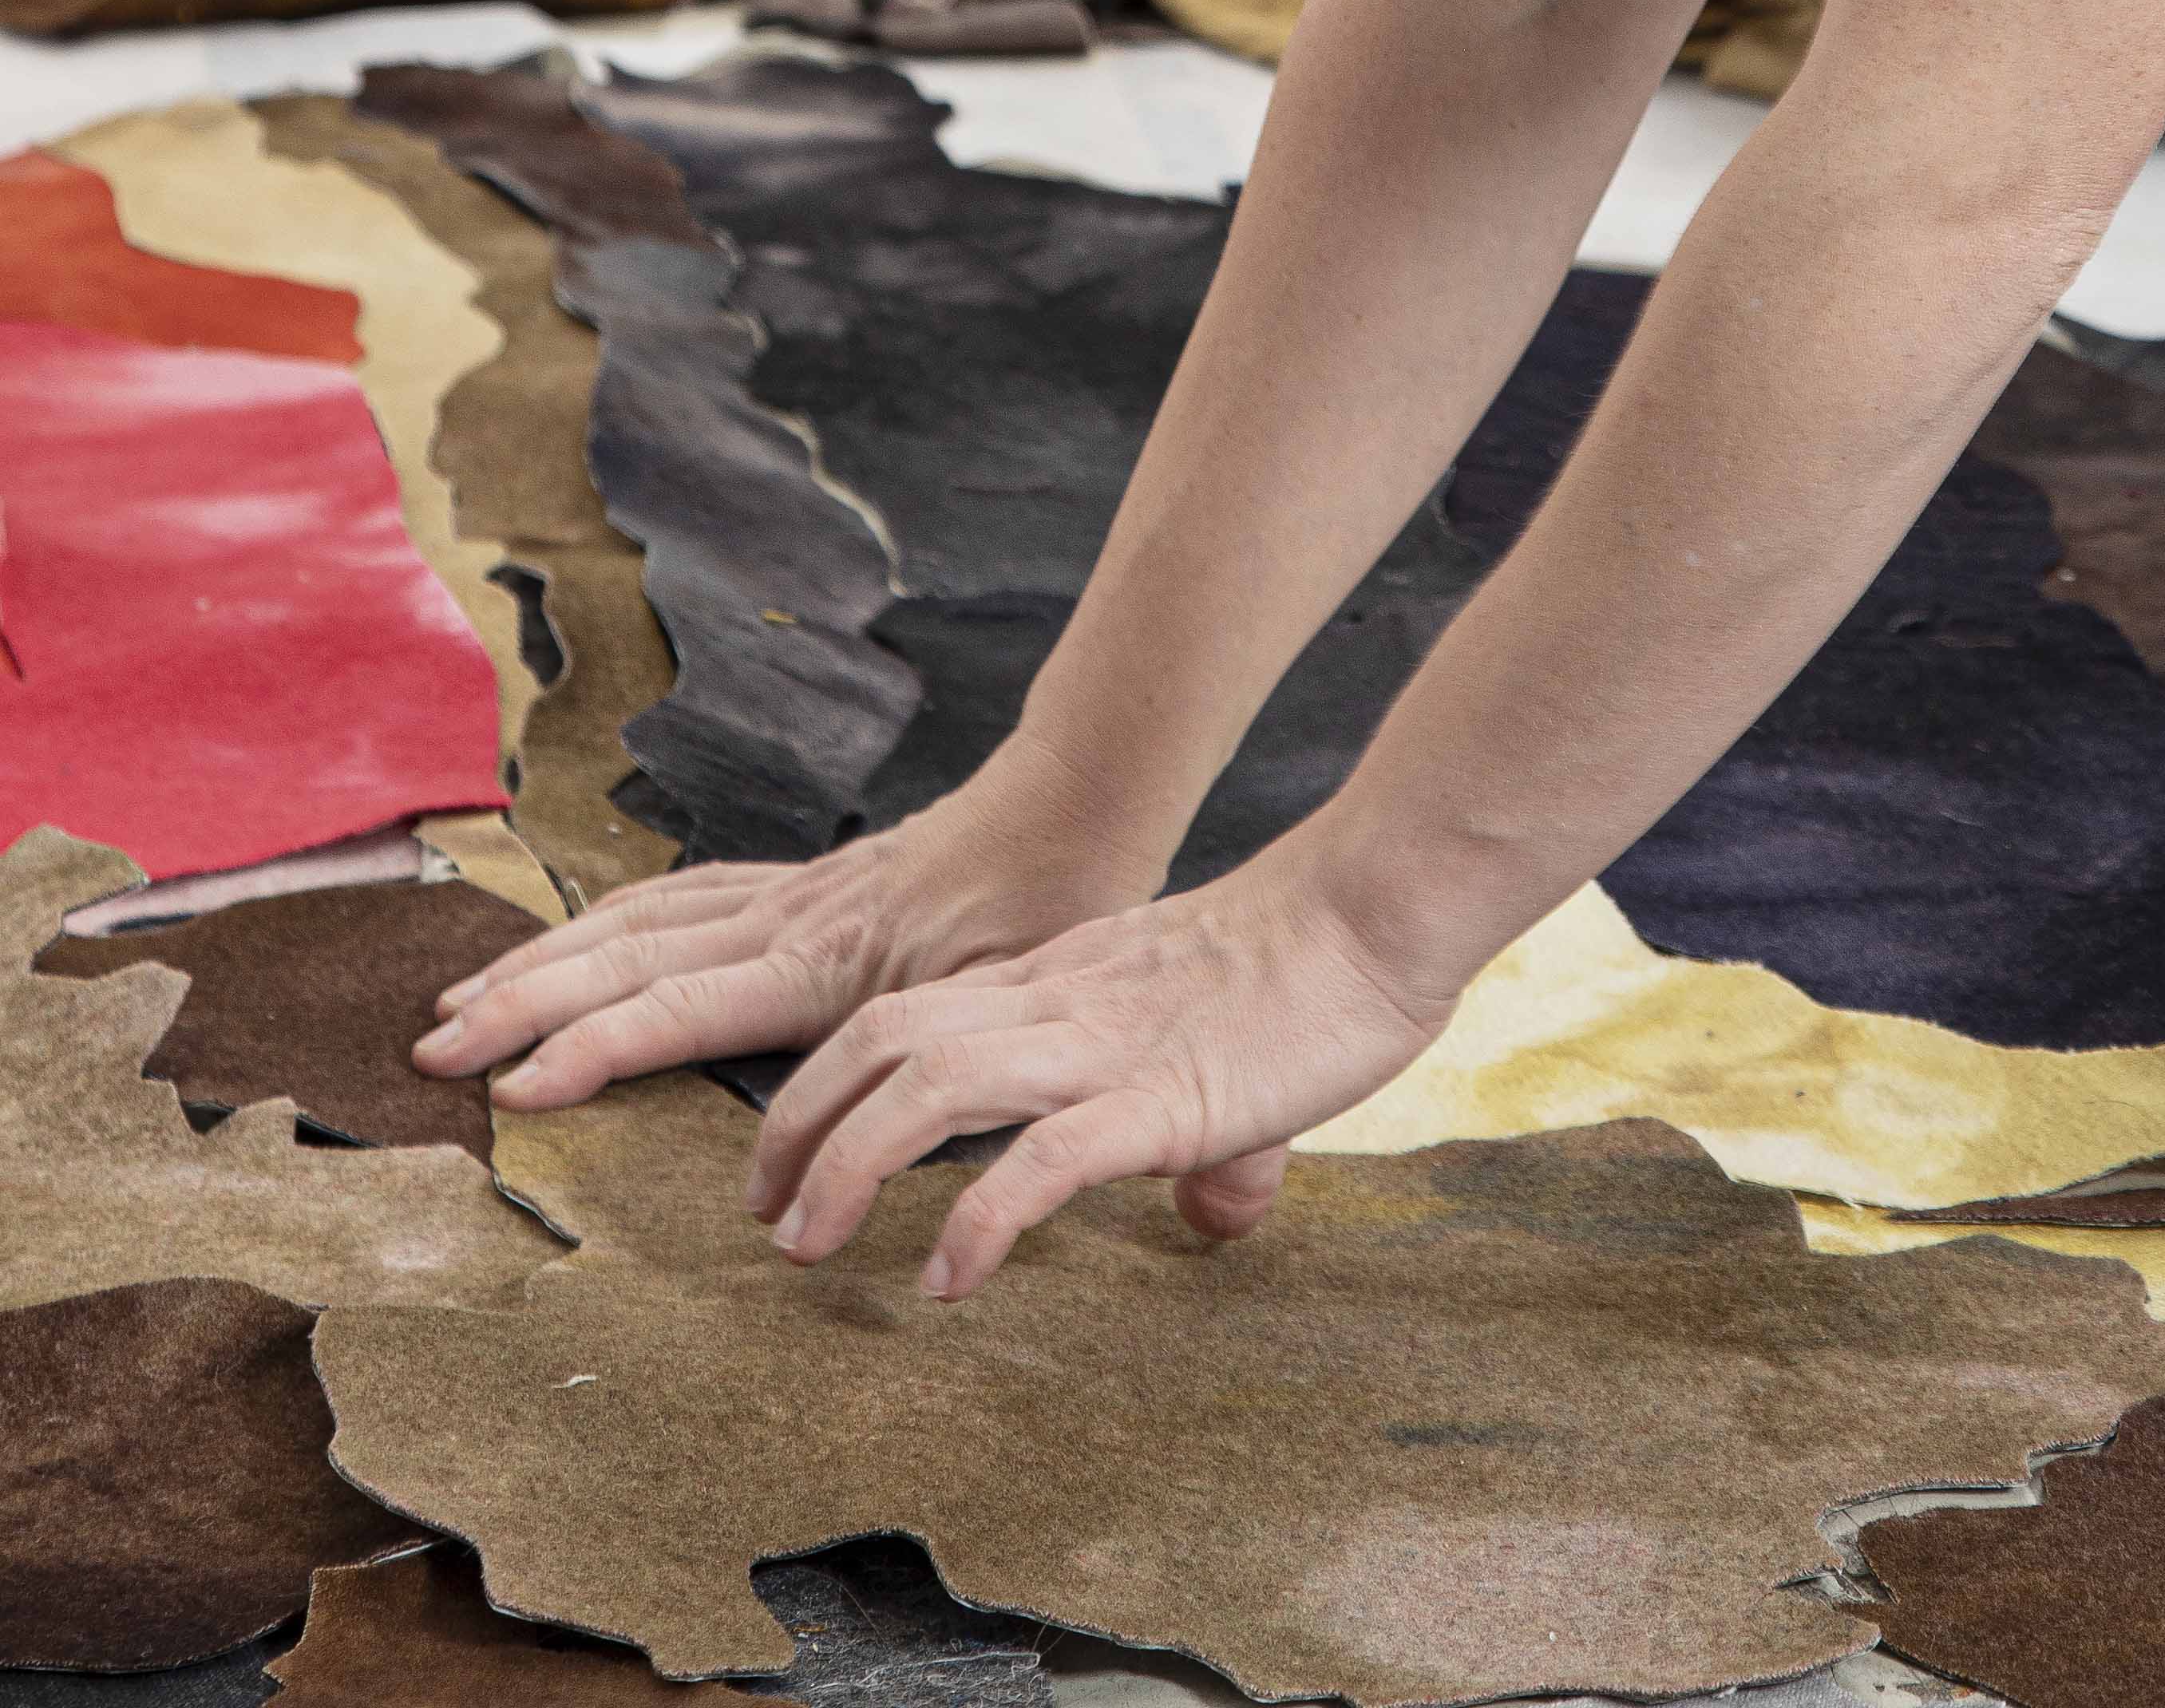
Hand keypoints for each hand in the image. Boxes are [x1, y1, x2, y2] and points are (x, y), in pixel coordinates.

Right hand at [412, 736, 1150, 1132]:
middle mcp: (785, 919)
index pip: (678, 1007)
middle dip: (521, 1001)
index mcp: (823, 962)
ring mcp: (786, 893)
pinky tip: (576, 942)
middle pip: (626, 957)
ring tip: (463, 995)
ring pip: (637, 917)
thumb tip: (866, 1164)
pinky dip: (606, 919)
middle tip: (429, 1047)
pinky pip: (677, 894)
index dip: (591, 1048)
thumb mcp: (998, 1013)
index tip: (510, 1087)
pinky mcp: (798, 882)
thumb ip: (928, 1083)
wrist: (1075, 807)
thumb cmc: (1044, 915)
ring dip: (544, 957)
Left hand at [738, 827, 1458, 1298]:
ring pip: (935, 1082)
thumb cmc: (1306, 972)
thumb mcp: (1209, 1040)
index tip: (783, 1163)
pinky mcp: (1166, 1096)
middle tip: (764, 1217)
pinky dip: (981, 1214)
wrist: (1374, 912)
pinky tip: (947, 1277)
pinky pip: (1049, 1154)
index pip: (903, 1013)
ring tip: (805, 1246)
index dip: (823, 1082)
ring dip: (851, 1161)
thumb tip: (1215, 1215)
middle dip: (799, 1122)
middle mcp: (1058, 1004)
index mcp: (1057, 983)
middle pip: (885, 1036)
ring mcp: (1105, 1047)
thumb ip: (1194, 1120)